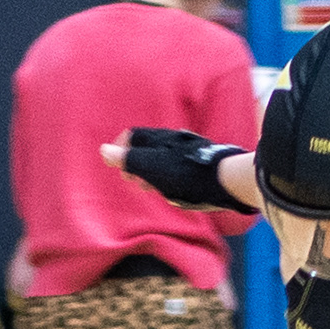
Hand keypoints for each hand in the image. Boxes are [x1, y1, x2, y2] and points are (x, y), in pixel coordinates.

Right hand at [109, 128, 243, 207]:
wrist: (225, 180)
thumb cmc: (184, 174)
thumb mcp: (150, 167)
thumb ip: (128, 159)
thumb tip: (104, 150)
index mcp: (159, 138)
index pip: (132, 136)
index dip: (121, 149)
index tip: (119, 166)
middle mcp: (174, 141)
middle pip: (148, 148)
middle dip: (137, 165)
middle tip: (134, 182)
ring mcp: (188, 151)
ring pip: (164, 159)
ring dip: (153, 174)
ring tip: (152, 189)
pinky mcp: (201, 164)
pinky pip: (180, 169)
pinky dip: (171, 179)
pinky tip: (177, 192)